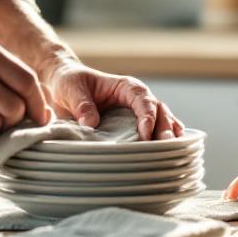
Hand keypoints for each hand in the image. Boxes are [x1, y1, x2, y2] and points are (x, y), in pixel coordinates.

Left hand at [44, 58, 182, 140]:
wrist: (65, 85)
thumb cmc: (70, 83)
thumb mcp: (71, 89)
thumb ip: (82, 105)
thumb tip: (91, 125)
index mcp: (126, 87)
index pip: (143, 100)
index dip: (147, 117)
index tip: (144, 135)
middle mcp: (137, 99)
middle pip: (159, 112)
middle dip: (164, 128)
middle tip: (166, 145)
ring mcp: (138, 113)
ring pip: (162, 122)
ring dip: (168, 136)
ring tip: (172, 152)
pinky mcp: (134, 126)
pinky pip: (154, 132)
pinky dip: (162, 142)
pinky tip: (170, 153)